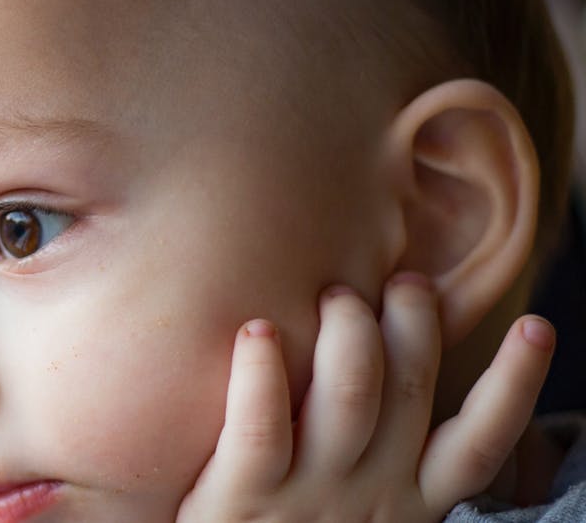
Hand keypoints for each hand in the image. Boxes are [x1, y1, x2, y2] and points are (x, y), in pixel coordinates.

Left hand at [176, 272, 555, 522]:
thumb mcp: (359, 507)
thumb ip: (379, 451)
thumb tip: (393, 367)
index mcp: (408, 504)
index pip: (480, 443)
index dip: (515, 384)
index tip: (538, 328)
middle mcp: (369, 498)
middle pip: (408, 392)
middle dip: (414, 321)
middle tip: (402, 280)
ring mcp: (306, 498)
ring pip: (349, 393)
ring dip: (349, 328)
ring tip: (335, 292)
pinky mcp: (241, 497)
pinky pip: (259, 423)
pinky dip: (260, 369)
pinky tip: (257, 329)